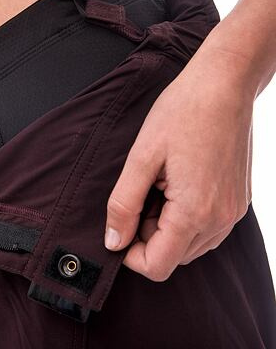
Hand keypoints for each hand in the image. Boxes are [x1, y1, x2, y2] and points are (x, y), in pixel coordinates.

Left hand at [104, 44, 253, 281]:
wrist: (223, 85)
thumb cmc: (183, 112)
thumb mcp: (141, 157)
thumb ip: (123, 203)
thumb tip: (113, 240)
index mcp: (194, 212)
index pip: (158, 266)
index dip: (130, 254)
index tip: (120, 225)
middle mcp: (220, 219)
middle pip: (173, 257)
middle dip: (146, 236)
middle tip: (140, 194)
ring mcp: (233, 211)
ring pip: (190, 244)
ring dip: (165, 227)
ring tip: (157, 186)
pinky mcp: (238, 200)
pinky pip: (207, 228)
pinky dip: (185, 217)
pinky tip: (175, 185)